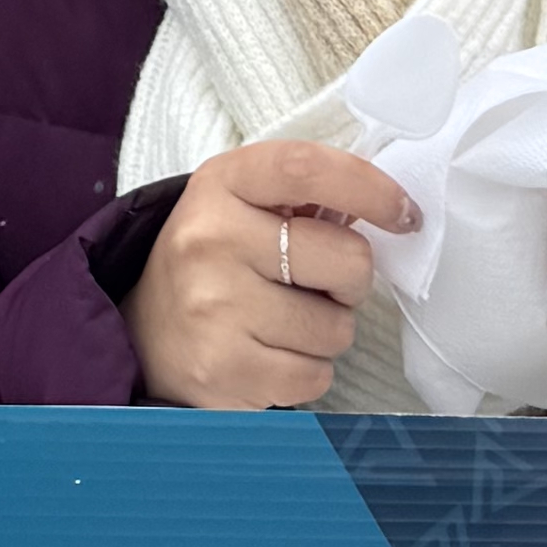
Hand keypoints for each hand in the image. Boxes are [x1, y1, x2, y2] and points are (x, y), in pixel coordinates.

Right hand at [130, 140, 420, 412]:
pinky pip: (313, 378)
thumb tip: (387, 209)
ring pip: (336, 329)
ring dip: (326, 332)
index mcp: (220, 184)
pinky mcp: (221, 372)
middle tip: (318, 284)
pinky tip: (269, 357)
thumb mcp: (242, 204)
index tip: (405, 214)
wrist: (142, 334)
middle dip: (350, 279)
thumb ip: (306, 196)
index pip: (306, 169)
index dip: (370, 188)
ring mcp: (213, 309)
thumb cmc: (214, 262)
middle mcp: (210, 240)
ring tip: (282, 323)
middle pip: (347, 259)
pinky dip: (305, 373)